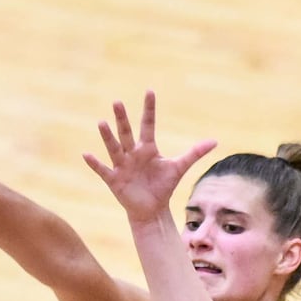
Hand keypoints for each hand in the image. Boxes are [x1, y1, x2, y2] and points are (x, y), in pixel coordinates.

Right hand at [81, 91, 216, 223]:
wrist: (152, 209)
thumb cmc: (163, 185)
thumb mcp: (179, 168)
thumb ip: (194, 153)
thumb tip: (214, 141)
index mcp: (147, 148)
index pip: (148, 124)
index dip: (149, 109)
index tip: (150, 91)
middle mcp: (132, 153)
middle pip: (127, 133)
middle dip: (122, 118)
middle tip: (117, 102)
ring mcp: (122, 165)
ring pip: (114, 148)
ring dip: (108, 136)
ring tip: (101, 122)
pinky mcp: (114, 180)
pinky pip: (103, 170)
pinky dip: (95, 163)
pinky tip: (86, 154)